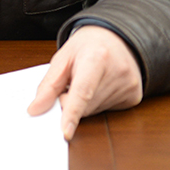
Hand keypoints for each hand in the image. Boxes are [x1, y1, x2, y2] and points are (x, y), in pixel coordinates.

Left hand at [27, 25, 142, 140]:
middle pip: (86, 105)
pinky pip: (108, 111)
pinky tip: (102, 85)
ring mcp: (129, 84)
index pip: (82, 91)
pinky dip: (98, 103)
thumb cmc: (88, 46)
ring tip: (90, 80)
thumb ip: (48, 84)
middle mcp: (117, 71)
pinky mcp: (134, 95)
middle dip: (71, 102)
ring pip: (95, 111)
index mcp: (97, 56)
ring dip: (85, 103)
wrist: (117, 37)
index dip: (72, 113)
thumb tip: (35, 109)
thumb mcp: (64, 57)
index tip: (65, 132)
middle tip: (71, 84)